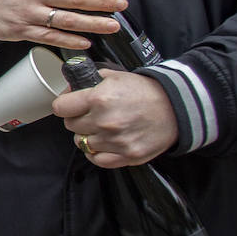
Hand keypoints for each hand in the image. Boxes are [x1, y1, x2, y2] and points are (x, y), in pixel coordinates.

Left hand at [53, 68, 177, 167]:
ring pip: (82, 143)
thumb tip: (69, 89)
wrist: (175, 107)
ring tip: (102, 127)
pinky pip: (97, 159)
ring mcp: (116, 141)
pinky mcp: (127, 156)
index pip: (60, 108)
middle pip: (71, 126)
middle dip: (78, 119)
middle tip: (90, 115)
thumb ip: (87, 81)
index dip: (65, 105)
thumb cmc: (145, 91)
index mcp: (99, 99)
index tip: (70, 105)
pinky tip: (105, 142)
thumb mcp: (114, 76)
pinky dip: (98, 152)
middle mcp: (105, 122)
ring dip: (89, 136)